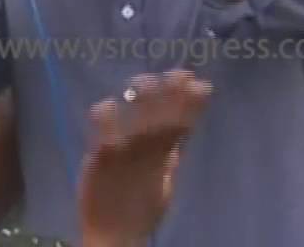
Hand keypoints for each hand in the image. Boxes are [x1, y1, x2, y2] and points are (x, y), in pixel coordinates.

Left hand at [78, 71, 211, 245]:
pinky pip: (105, 125)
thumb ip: (171, 160)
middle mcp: (149, 153)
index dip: (195, 103)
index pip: (185, 125)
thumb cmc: (139, 211)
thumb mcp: (164, 185)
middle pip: (166, 114)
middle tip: (179, 72)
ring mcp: (126, 152)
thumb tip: (180, 137)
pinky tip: (109, 104)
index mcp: (166, 161)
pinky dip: (108, 110)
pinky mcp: (102, 155)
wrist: (114, 236)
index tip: (202, 84)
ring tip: (142, 82)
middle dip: (175, 89)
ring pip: (139, 115)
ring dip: (145, 94)